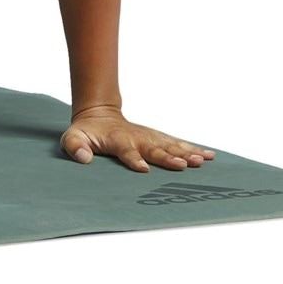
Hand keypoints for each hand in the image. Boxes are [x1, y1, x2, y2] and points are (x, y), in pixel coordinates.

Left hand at [61, 106, 215, 171]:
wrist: (98, 114)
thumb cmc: (86, 131)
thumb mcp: (73, 138)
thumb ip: (75, 146)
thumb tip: (83, 158)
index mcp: (118, 140)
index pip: (126, 151)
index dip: (134, 159)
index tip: (144, 169)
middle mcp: (137, 138)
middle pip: (154, 149)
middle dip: (168, 158)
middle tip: (183, 165)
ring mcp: (149, 137)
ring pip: (170, 145)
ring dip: (186, 153)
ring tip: (203, 161)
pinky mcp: (157, 138)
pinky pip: (177, 143)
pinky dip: (193, 148)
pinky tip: (210, 155)